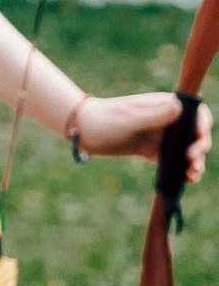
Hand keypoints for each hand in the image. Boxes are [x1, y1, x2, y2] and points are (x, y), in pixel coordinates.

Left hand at [74, 90, 212, 178]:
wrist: (82, 131)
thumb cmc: (103, 119)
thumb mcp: (128, 119)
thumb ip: (153, 116)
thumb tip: (180, 107)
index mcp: (163, 105)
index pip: (195, 112)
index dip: (202, 124)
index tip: (199, 137)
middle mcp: (166, 120)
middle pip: (194, 134)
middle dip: (199, 147)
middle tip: (192, 159)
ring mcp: (160, 136)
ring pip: (186, 149)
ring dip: (194, 162)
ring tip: (192, 175)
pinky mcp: (153, 151)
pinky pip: (173, 161)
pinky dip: (181, 170)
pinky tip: (185, 179)